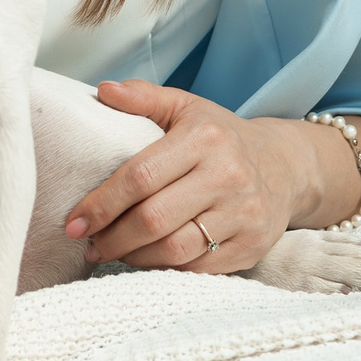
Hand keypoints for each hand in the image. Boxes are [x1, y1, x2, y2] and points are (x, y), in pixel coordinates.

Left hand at [63, 80, 312, 273]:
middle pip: (154, 219)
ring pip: (175, 250)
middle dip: (112, 237)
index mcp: (204, 138)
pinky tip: (147, 261)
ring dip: (134, 258)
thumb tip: (102, 90)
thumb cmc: (221, 136)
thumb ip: (143, 97)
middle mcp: (227, 176)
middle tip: (88, 243)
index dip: (102, 203)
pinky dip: (165, 269)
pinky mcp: (253, 245)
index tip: (75, 220)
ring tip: (111, 253)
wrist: (284, 166)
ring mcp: (243, 214)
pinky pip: (198, 269)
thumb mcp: (186, 106)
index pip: (141, 176)